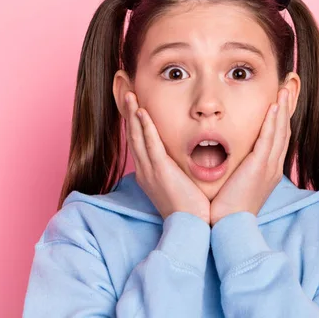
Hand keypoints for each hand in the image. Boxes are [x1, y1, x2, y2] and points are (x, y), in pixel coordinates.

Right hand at [124, 91, 210, 224]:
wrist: (193, 227)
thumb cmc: (191, 208)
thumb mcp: (180, 184)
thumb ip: (178, 168)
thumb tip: (185, 156)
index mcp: (148, 172)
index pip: (138, 141)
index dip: (134, 122)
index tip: (133, 104)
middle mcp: (144, 170)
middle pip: (132, 135)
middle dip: (128, 113)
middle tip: (125, 92)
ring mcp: (150, 171)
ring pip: (137, 136)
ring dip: (132, 114)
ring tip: (129, 94)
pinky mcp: (160, 172)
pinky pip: (150, 145)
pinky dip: (145, 127)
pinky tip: (141, 112)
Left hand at [210, 88, 291, 226]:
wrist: (228, 226)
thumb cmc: (226, 207)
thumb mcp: (235, 183)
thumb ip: (235, 166)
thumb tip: (226, 154)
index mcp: (268, 170)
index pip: (278, 138)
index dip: (280, 118)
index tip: (280, 100)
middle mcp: (273, 166)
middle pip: (284, 131)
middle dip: (286, 108)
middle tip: (288, 87)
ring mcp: (269, 167)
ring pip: (280, 131)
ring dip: (282, 109)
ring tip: (284, 89)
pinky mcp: (260, 167)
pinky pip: (269, 139)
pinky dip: (273, 121)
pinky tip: (274, 106)